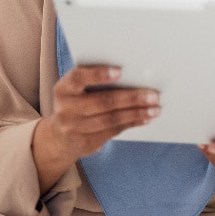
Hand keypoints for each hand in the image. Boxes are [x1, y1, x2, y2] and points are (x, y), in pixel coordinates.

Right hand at [33, 65, 160, 190]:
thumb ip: (94, 81)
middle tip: (153, 95)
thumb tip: (132, 75)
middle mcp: (65, 109)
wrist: (60, 136)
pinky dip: (132, 124)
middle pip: (102, 102)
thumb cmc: (77, 103)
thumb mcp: (77, 90)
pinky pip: (113, 132)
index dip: (98, 74)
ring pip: (111, 119)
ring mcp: (74, 129)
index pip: (78, 78)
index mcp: (63, 89)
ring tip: (154, 109)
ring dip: (136, 114)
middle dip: (131, 98)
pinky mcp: (85, 143)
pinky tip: (145, 119)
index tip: (120, 71)